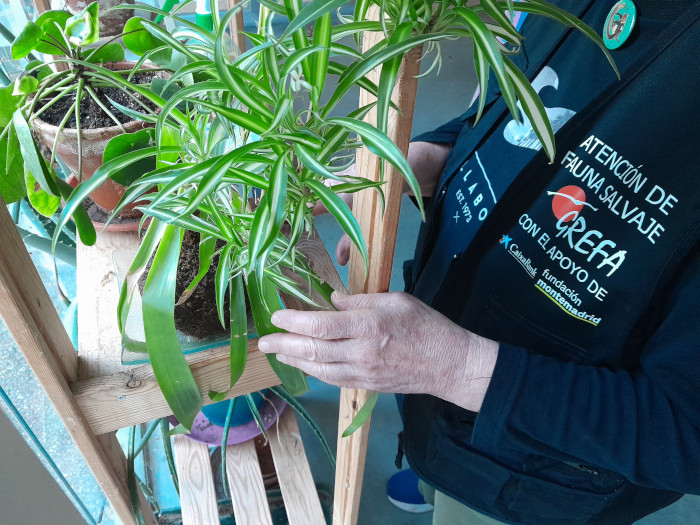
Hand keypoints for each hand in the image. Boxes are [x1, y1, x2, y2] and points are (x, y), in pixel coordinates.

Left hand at [258, 291, 498, 410]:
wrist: (449, 365)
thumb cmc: (427, 326)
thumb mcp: (397, 300)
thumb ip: (362, 300)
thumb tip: (334, 301)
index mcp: (369, 326)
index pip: (321, 325)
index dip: (294, 322)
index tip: (276, 316)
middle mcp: (361, 352)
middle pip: (313, 350)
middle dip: (283, 345)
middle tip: (264, 341)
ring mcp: (363, 373)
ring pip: (319, 369)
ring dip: (294, 361)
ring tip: (278, 353)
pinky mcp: (366, 385)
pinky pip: (333, 380)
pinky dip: (314, 372)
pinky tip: (304, 365)